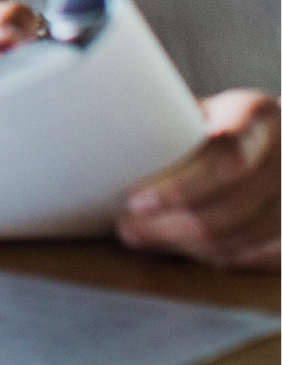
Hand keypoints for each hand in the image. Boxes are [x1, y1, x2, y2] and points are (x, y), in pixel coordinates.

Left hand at [118, 90, 278, 268]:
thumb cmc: (226, 118)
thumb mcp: (204, 106)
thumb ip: (172, 122)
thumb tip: (103, 129)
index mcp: (260, 117)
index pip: (228, 160)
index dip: (182, 188)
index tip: (135, 200)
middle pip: (232, 210)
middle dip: (172, 227)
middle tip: (127, 228)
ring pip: (243, 239)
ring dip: (188, 247)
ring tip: (143, 238)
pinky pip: (262, 257)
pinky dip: (220, 258)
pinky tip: (187, 251)